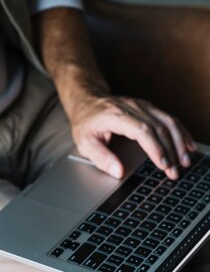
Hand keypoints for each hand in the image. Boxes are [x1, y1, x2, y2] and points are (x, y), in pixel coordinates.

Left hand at [68, 92, 196, 179]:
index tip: (163, 164)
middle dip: (170, 151)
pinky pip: (167, 118)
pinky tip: (188, 144)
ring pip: (166, 121)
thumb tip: (118, 172)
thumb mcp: (84, 141)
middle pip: (157, 127)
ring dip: (179, 141)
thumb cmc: (86, 121)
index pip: (141, 130)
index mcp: (115, 115)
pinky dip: (180, 132)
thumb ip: (101, 157)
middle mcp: (131, 108)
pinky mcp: (147, 108)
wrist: (86, 99)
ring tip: (186, 161)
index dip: (155, 148)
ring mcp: (141, 106)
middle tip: (175, 172)